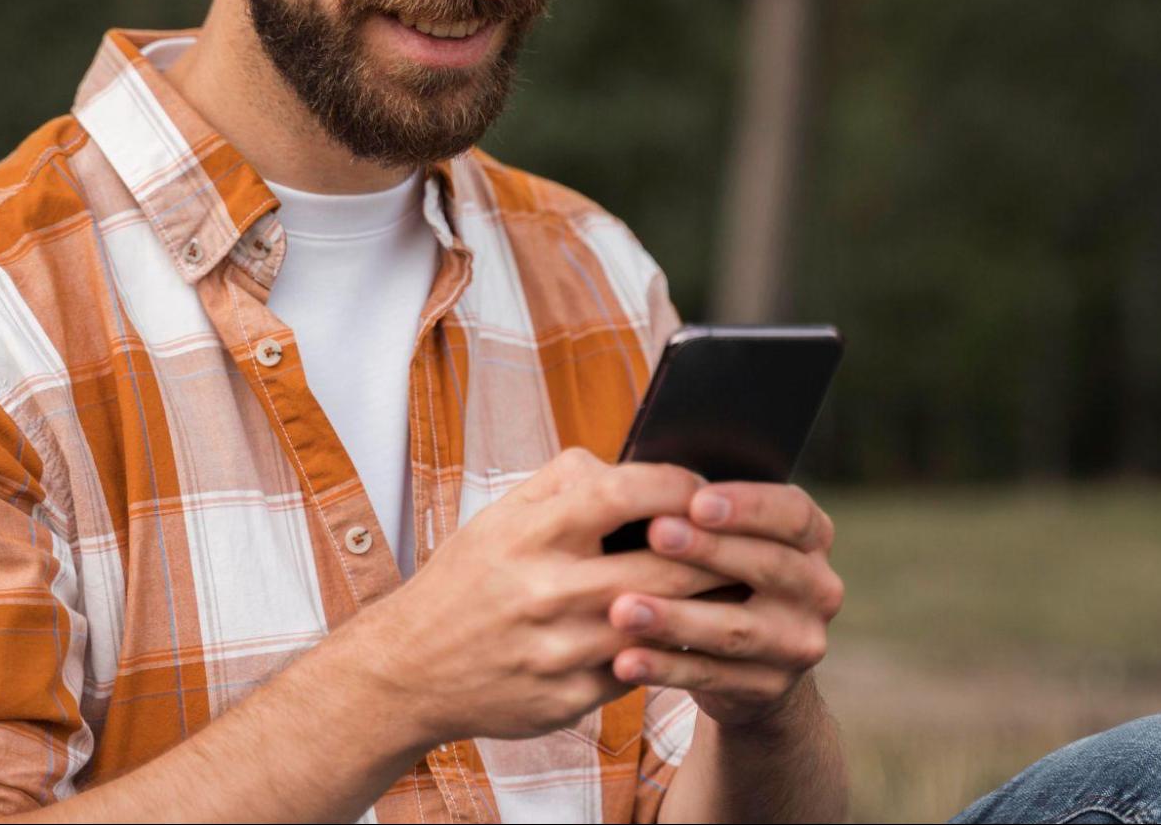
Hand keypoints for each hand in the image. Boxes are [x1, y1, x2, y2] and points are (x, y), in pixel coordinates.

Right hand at [350, 447, 730, 746]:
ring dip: (707, 604)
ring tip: (738, 584)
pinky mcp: (569, 698)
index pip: (625, 493)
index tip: (705, 486)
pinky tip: (689, 634)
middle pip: (663, 568)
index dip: (678, 486)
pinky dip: (667, 648)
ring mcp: (560, 651)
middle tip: (750, 540)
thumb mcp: (501, 515)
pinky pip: (638, 668)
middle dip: (715, 553)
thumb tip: (630, 462)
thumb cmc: (468, 580)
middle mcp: (547, 591)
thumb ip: (566, 481)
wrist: (410, 669)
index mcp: (533, 533)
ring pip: (662, 625)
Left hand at [603, 482, 841, 727]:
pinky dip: (665, 667)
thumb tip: (629, 477)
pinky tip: (625, 660)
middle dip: (708, 550)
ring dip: (675, 617)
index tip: (695, 500)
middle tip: (654, 534)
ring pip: (735, 629)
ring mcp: (799, 644)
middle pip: (769, 566)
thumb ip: (699, 511)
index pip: (793, 514)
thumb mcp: (727, 539)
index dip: (748, 506)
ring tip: (622, 608)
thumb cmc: (720, 573)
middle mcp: (819, 589)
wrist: (748, 660)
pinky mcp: (770, 687)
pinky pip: (713, 676)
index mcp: (813, 538)